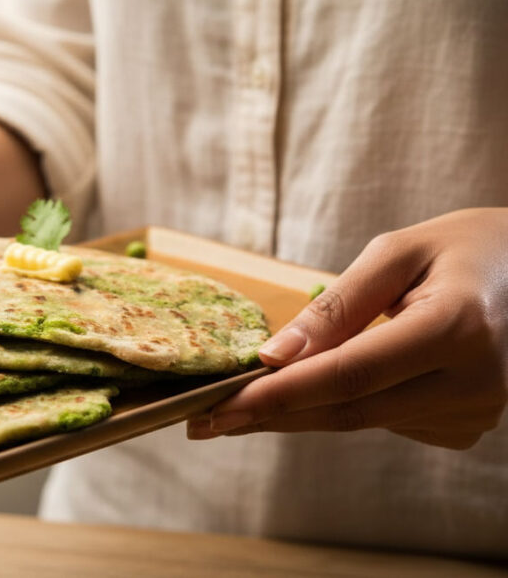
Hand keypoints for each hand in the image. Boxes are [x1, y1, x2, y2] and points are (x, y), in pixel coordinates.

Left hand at [187, 208, 507, 448]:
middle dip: (269, 415)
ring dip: (298, 412)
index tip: (218, 408)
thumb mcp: (396, 252)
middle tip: (202, 422)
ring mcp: (475, 413)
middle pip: (347, 410)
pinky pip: (384, 421)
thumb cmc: (464, 249)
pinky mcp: (467, 428)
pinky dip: (344, 405)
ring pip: (361, 420)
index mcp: (457, 328)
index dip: (277, 395)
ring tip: (242, 402)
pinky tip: (326, 385)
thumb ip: (336, 305)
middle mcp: (472, 383)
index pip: (347, 375)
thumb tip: (273, 356)